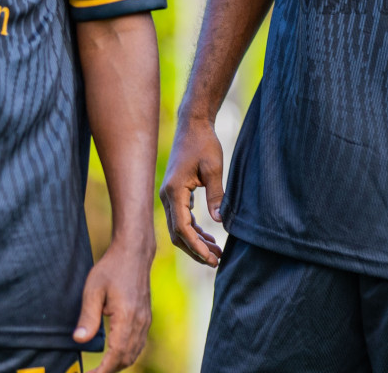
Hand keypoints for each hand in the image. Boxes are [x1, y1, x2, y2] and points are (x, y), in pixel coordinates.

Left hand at [74, 238, 153, 372]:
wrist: (134, 253)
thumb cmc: (111, 268)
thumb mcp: (93, 290)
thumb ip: (87, 317)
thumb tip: (79, 341)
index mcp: (127, 316)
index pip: (116, 354)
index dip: (103, 370)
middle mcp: (140, 321)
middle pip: (127, 357)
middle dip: (110, 370)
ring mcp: (145, 319)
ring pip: (134, 352)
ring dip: (118, 363)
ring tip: (100, 368)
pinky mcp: (145, 316)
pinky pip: (138, 343)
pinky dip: (127, 354)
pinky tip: (114, 354)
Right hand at [158, 115, 224, 265]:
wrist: (193, 125)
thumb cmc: (204, 143)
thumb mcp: (213, 167)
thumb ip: (216, 195)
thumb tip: (220, 222)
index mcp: (174, 191)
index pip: (182, 228)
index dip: (196, 246)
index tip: (212, 258)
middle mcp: (167, 196)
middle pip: (178, 234)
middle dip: (196, 250)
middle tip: (216, 262)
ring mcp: (169, 196)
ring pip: (179, 228)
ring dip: (196, 242)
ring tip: (216, 253)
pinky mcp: (176, 193)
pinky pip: (182, 218)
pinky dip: (194, 230)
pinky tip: (209, 237)